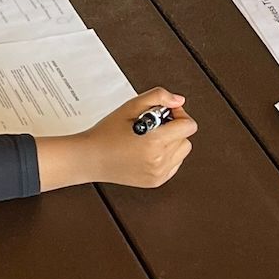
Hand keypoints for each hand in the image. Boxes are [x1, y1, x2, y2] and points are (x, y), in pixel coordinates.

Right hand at [38, 90, 195, 190]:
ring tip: (151, 138)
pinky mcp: (156, 181)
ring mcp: (158, 173)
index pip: (188, 126)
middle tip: (155, 125)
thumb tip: (178, 100)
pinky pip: (174, 164)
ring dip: (172, 142)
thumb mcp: (130, 106)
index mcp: (155, 142)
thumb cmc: (106, 134)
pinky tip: (149, 150)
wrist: (90, 158)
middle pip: (186, 138)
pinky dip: (167, 156)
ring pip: (182, 152)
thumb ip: (158, 97)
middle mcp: (159, 160)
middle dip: (174, 128)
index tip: (167, 113)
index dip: (179, 115)